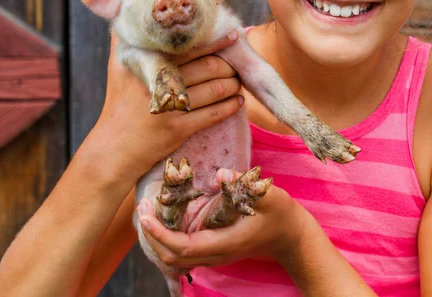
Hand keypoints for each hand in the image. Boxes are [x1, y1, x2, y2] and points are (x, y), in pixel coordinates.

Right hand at [82, 31, 243, 184]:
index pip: (190, 47)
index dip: (216, 41)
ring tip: (238, 81)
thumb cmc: (119, 104)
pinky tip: (237, 102)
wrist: (114, 148)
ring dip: (233, 85)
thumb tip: (128, 10)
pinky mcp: (179, 129)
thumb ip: (125, 39)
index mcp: (149, 64)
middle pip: (209, 67)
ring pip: (215, 89)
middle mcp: (161, 82)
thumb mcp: (118, 68)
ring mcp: (171, 106)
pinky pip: (214, 114)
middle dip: (229, 65)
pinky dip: (231, 106)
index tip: (233, 36)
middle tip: (237, 64)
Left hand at [135, 168, 310, 268]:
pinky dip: (168, 237)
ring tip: (148, 210)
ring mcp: (214, 255)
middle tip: (142, 206)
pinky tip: (164, 216)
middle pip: (173, 257)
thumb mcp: (268, 195)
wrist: (289, 235)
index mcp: (227, 242)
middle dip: (153, 235)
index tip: (147, 216)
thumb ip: (244, 184)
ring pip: (175, 257)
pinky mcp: (213, 249)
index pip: (185, 247)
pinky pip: (183, 251)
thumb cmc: (279, 212)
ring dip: (158, 237)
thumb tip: (221, 174)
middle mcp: (217, 254)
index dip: (162, 234)